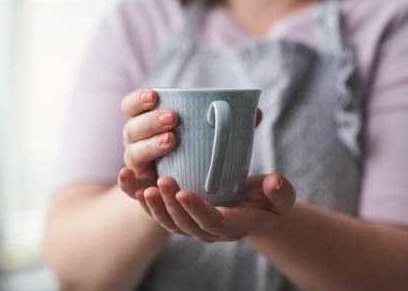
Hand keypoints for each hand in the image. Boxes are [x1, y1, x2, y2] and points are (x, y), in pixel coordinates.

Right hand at [119, 88, 262, 201]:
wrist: (191, 188)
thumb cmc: (200, 153)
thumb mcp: (214, 137)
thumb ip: (232, 126)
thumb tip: (255, 114)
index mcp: (148, 122)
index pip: (132, 106)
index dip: (138, 100)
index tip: (155, 95)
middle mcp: (137, 141)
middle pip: (132, 128)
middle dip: (150, 121)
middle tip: (173, 118)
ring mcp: (137, 165)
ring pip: (133, 155)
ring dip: (149, 146)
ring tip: (172, 141)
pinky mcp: (141, 189)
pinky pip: (129, 189)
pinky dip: (128, 184)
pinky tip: (133, 179)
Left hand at [119, 171, 295, 241]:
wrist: (253, 208)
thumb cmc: (267, 200)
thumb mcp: (280, 196)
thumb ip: (281, 192)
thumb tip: (275, 183)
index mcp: (232, 226)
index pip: (212, 222)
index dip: (197, 210)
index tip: (184, 192)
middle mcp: (207, 231)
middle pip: (184, 224)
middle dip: (170, 205)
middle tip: (161, 182)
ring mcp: (191, 225)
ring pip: (168, 222)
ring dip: (153, 207)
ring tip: (143, 187)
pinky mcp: (180, 216)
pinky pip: (159, 213)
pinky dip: (143, 201)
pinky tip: (132, 185)